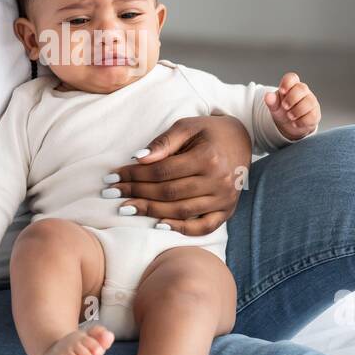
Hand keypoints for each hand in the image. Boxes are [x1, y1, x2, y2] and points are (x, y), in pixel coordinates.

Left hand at [105, 115, 251, 235]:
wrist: (242, 138)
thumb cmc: (209, 131)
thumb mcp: (187, 126)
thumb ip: (164, 142)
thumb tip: (139, 159)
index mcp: (208, 157)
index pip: (162, 171)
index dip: (134, 175)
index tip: (113, 176)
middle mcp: (219, 181)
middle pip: (168, 193)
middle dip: (136, 193)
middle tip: (112, 193)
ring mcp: (225, 199)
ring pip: (181, 211)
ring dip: (150, 211)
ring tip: (126, 208)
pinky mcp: (228, 210)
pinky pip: (204, 227)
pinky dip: (181, 229)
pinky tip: (159, 225)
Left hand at [264, 72, 319, 139]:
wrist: (290, 124)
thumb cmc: (283, 110)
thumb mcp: (275, 105)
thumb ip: (271, 100)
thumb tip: (268, 96)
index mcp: (292, 86)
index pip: (292, 77)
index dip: (287, 83)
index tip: (282, 91)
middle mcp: (303, 92)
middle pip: (301, 88)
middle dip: (292, 98)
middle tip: (285, 107)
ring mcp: (311, 102)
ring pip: (309, 102)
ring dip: (297, 111)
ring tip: (289, 116)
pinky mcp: (315, 114)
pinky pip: (312, 115)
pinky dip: (302, 121)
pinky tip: (295, 123)